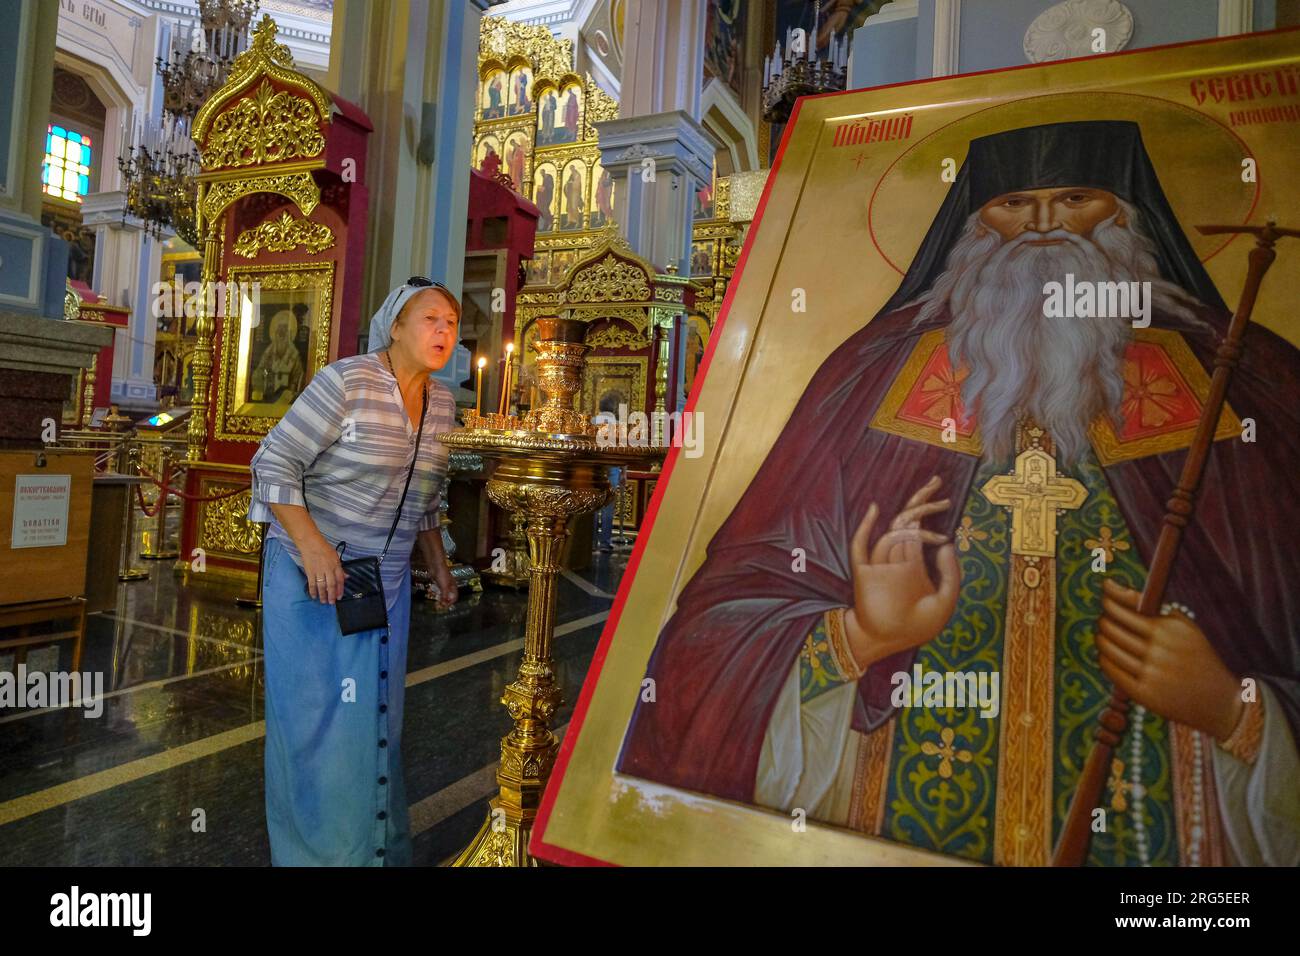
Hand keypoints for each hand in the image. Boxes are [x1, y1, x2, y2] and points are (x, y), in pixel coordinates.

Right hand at [300, 534, 344, 604]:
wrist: (311, 544)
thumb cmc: (324, 549)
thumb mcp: (335, 557)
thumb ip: (340, 568)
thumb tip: (346, 577)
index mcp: (336, 565)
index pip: (340, 580)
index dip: (340, 590)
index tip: (339, 597)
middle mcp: (328, 569)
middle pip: (331, 585)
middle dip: (332, 595)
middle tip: (331, 603)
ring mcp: (319, 571)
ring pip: (322, 586)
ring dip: (323, 595)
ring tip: (323, 601)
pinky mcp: (310, 572)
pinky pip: (312, 584)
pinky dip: (313, 591)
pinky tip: (314, 596)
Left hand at [433, 561, 458, 608]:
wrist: (435, 566)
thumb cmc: (442, 575)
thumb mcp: (444, 587)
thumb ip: (444, 596)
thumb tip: (444, 604)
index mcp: (454, 587)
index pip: (454, 598)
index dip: (450, 603)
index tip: (445, 606)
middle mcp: (450, 586)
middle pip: (448, 596)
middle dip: (443, 601)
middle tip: (439, 605)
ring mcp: (444, 584)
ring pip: (442, 593)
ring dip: (438, 597)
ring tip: (435, 599)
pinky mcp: (438, 582)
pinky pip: (437, 590)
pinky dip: (434, 592)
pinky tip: (431, 592)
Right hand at [843, 475, 960, 671]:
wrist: (889, 644)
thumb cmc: (917, 627)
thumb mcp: (944, 601)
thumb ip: (950, 574)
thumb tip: (948, 544)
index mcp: (914, 564)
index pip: (921, 529)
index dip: (931, 512)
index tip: (946, 500)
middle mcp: (897, 559)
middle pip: (908, 521)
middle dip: (922, 500)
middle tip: (937, 480)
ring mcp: (881, 564)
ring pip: (894, 530)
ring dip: (913, 516)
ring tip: (932, 501)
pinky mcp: (865, 573)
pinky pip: (861, 546)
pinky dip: (865, 527)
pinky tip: (874, 510)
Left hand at [1096, 579, 1242, 739]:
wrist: (1220, 702)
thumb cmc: (1197, 656)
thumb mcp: (1185, 627)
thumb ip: (1151, 606)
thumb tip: (1110, 587)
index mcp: (1170, 630)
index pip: (1126, 609)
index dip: (1109, 600)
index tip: (1105, 594)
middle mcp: (1160, 651)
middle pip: (1112, 628)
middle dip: (1104, 620)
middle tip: (1105, 619)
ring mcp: (1152, 673)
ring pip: (1108, 648)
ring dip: (1101, 639)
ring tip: (1103, 636)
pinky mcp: (1144, 694)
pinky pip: (1111, 670)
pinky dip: (1104, 659)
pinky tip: (1107, 655)